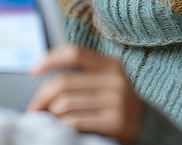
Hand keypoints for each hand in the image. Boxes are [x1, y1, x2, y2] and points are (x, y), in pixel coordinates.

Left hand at [27, 45, 145, 142]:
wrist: (149, 127)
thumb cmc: (119, 104)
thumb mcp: (108, 81)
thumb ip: (84, 74)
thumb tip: (42, 75)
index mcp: (112, 64)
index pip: (75, 53)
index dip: (50, 59)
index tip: (32, 71)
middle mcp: (116, 80)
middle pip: (63, 83)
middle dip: (42, 97)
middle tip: (35, 108)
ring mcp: (117, 101)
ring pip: (65, 105)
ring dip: (52, 114)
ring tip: (53, 119)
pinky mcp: (116, 122)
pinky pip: (74, 122)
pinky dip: (62, 126)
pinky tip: (63, 128)